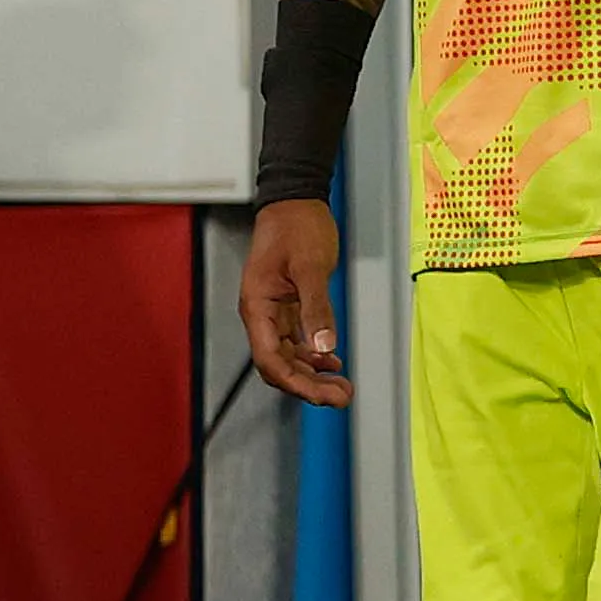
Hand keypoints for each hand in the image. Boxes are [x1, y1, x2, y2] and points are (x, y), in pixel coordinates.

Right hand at [242, 198, 351, 407]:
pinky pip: (297, 340)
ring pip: (289, 356)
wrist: (295, 203)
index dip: (297, 383)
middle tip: (342, 398)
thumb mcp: (311, 266)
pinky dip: (315, 354)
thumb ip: (316, 307)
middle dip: (309, 386)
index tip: (324, 396)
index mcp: (257, 307)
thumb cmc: (297, 227)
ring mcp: (273, 312)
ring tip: (342, 386)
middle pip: (280, 364)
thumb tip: (324, 346)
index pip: (271, 360)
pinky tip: (333, 362)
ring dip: (314, 374)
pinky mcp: (287, 306)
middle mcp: (261, 314)